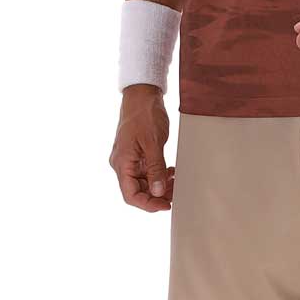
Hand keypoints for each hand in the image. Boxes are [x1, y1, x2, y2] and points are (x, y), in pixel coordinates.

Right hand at [110, 84, 174, 210]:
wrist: (142, 94)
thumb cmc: (144, 114)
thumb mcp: (153, 143)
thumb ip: (155, 168)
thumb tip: (157, 191)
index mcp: (122, 163)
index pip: (130, 195)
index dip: (148, 204)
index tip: (166, 205)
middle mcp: (122, 164)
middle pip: (137, 191)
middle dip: (157, 195)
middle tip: (176, 192)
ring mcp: (129, 159)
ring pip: (143, 183)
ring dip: (159, 186)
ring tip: (176, 181)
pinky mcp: (137, 154)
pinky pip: (146, 172)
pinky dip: (159, 175)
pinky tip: (170, 171)